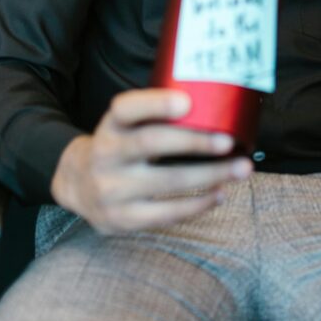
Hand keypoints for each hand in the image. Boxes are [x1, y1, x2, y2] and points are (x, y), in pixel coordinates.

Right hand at [50, 88, 251, 233]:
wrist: (79, 186)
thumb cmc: (121, 147)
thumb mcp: (125, 124)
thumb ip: (155, 115)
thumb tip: (214, 104)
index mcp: (111, 124)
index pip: (127, 108)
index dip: (155, 104)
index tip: (187, 102)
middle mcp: (107, 154)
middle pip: (151, 142)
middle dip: (194, 142)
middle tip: (228, 141)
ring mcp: (112, 189)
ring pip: (168, 181)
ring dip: (210, 175)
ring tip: (241, 169)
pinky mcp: (123, 218)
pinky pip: (166, 213)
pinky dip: (198, 204)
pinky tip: (220, 194)